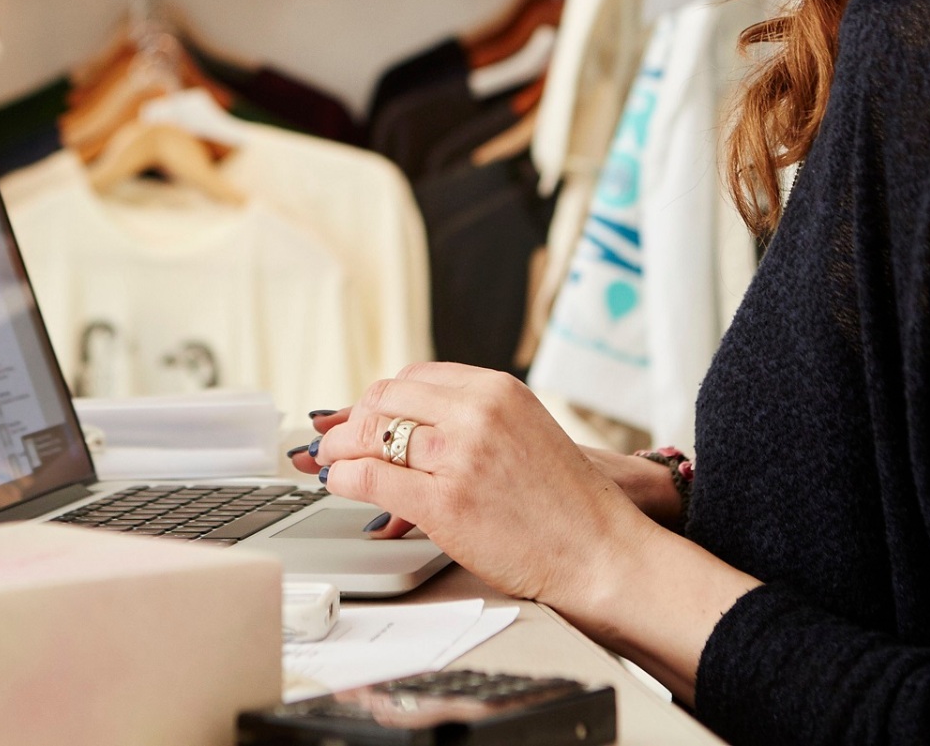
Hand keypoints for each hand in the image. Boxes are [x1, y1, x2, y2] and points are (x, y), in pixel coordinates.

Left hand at [292, 418, 680, 533]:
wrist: (600, 551)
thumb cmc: (565, 504)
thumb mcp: (522, 435)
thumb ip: (469, 423)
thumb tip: (406, 429)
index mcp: (496, 389)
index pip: (414, 378)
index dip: (379, 399)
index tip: (361, 415)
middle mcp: (476, 413)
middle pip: (386, 399)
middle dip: (352, 420)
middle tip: (334, 440)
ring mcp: (460, 456)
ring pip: (372, 435)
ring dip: (339, 448)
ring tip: (329, 461)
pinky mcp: (446, 502)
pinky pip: (372, 478)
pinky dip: (346, 478)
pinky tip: (340, 483)